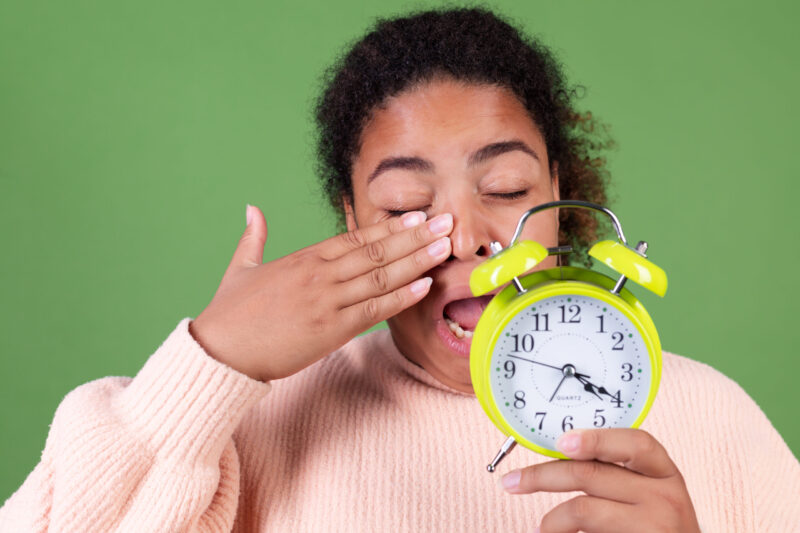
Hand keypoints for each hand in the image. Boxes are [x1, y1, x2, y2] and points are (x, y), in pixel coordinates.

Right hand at [189, 204, 452, 381]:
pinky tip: (423, 286)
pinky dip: (400, 297)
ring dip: (416, 262)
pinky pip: (374, 310)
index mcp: (303, 259)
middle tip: (446, 223)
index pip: (355, 238)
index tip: (415, 218)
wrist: (221, 351)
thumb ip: (253, 236)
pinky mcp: (331, 329)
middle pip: (376, 251)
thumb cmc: (230, 312)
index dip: (388, 228)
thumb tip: (252, 208)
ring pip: (381, 277)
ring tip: (444, 249)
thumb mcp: (240, 266)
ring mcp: (328, 301)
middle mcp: (320, 275)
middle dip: (414, 238)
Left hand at [500, 428, 700, 532]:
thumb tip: (559, 455)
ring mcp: (655, 526)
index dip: (596, 439)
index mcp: (664, 473)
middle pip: (592, 474)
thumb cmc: (656, 527)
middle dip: (542, 476)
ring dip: (551, 520)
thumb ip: (617, 475)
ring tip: (541, 528)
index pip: (636, 443)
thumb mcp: (650, 495)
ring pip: (583, 509)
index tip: (561, 442)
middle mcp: (665, 496)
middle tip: (511, 481)